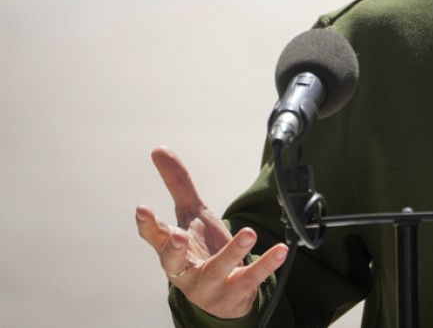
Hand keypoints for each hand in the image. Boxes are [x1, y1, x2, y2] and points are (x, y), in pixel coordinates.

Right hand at [135, 146, 289, 319]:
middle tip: (178, 235)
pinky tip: (280, 251)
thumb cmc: (200, 250)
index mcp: (171, 249)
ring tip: (248, 233)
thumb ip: (177, 184)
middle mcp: (184, 269)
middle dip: (173, 248)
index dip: (147, 225)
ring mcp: (209, 283)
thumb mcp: (190, 215)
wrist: (221, 293)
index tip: (142, 209)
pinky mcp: (234, 292)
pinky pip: (250, 278)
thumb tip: (159, 149)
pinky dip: (266, 265)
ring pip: (217, 269)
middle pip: (173, 260)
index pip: (154, 237)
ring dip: (232, 252)